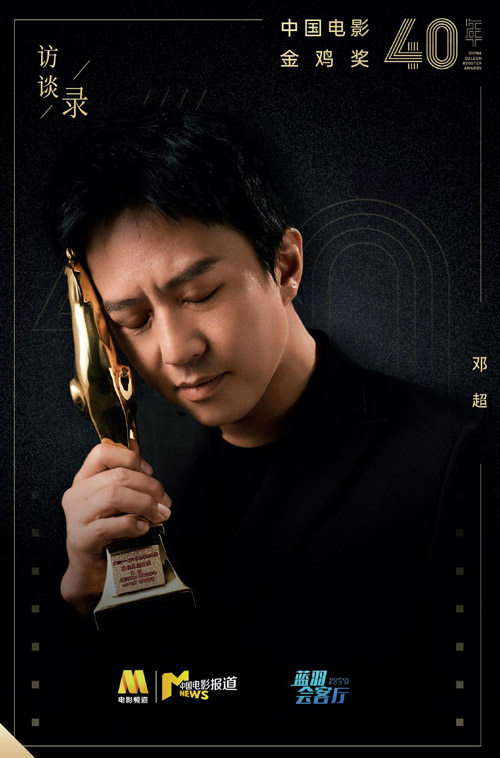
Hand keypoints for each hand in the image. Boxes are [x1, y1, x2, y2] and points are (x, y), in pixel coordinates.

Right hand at [60, 440, 170, 616]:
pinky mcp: (82, 539)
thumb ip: (128, 484)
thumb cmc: (107, 534)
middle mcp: (77, 494)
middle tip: (166, 502)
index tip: (149, 472)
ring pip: (115, 495)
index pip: (102, 451)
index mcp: (84, 480)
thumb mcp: (116, 504)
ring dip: (145, 504)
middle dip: (150, 486)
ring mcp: (76, 517)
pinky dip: (134, 524)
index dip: (130, 457)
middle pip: (117, 476)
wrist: (90, 571)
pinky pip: (112, 524)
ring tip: (160, 515)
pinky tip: (143, 528)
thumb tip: (151, 472)